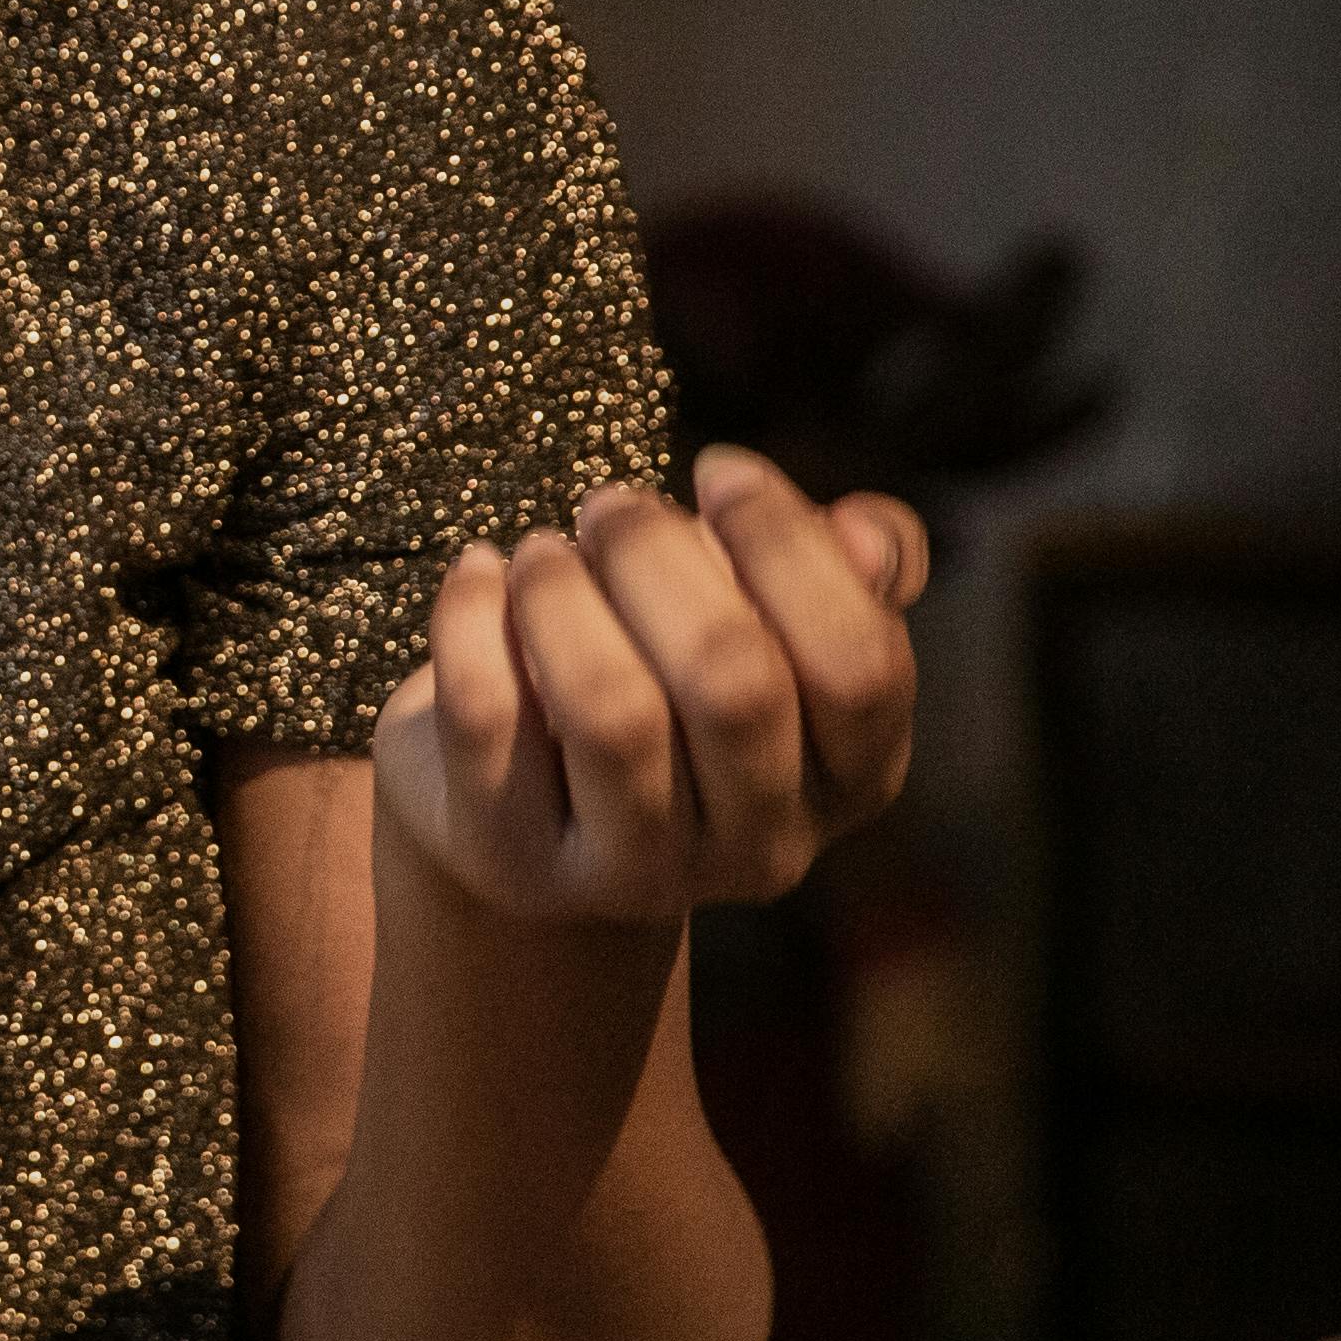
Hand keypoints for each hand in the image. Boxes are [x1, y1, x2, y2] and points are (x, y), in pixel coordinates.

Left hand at [370, 445, 928, 922]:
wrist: (524, 799)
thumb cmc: (662, 673)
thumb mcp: (762, 621)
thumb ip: (839, 570)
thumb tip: (870, 534)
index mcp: (853, 779)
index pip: (860, 665)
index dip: (789, 546)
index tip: (717, 467)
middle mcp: (765, 845)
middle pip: (733, 682)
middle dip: (656, 557)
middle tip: (605, 505)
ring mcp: (641, 873)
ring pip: (611, 711)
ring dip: (563, 595)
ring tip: (540, 550)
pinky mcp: (518, 860)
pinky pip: (490, 720)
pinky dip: (470, 621)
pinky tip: (477, 573)